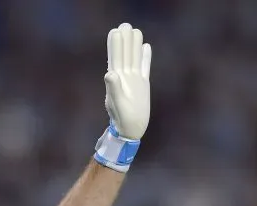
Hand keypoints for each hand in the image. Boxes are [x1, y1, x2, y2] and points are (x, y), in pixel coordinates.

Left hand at [104, 22, 151, 140]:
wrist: (131, 129)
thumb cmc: (123, 119)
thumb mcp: (118, 103)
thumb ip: (113, 88)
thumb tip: (110, 73)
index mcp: (117, 80)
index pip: (116, 58)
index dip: (115, 45)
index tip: (115, 31)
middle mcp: (125, 77)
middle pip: (125, 55)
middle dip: (124, 40)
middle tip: (124, 24)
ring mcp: (135, 80)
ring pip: (134, 58)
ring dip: (134, 45)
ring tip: (135, 31)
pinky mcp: (143, 84)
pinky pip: (144, 67)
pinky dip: (145, 57)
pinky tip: (146, 47)